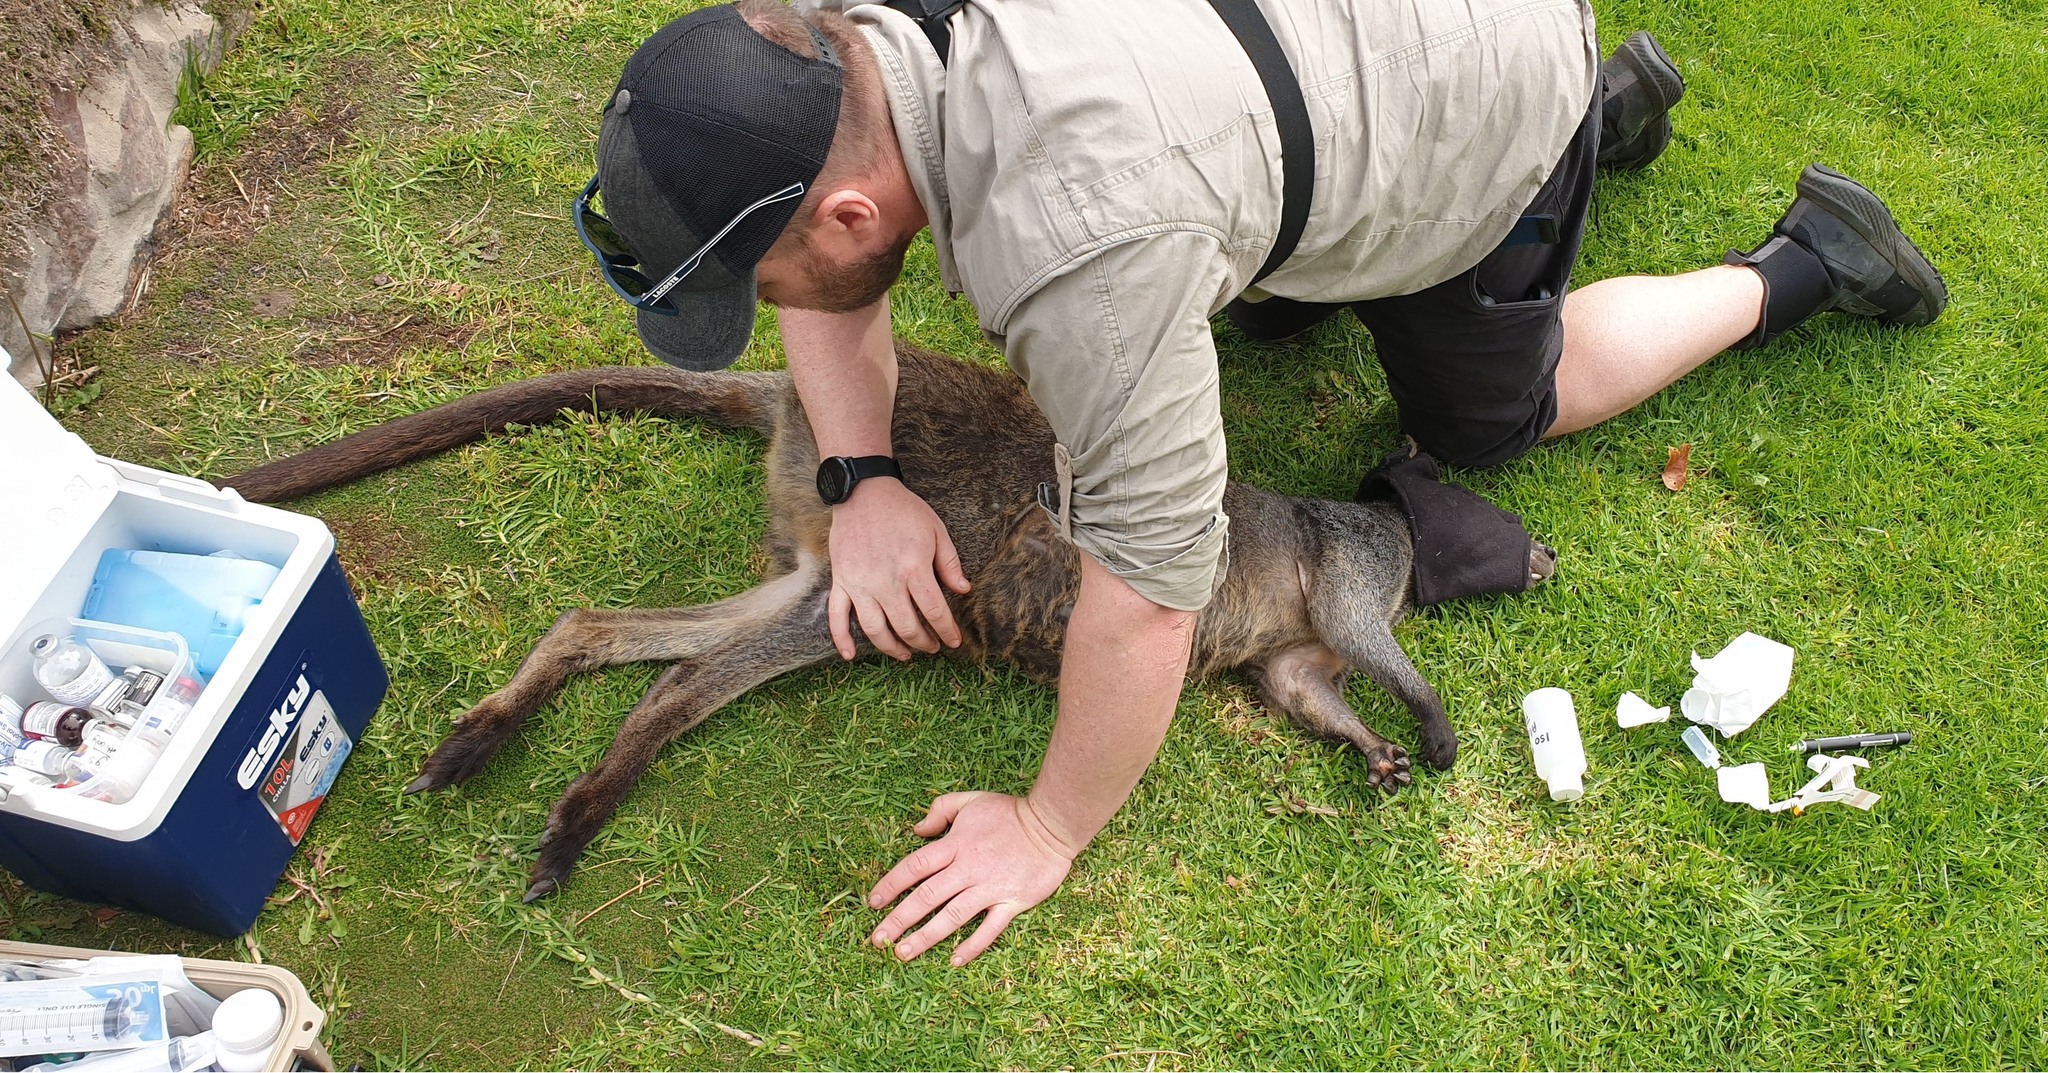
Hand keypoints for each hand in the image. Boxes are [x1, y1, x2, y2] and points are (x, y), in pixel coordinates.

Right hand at [828, 478, 970, 659]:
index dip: (947, 631)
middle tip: (932, 647)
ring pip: (875, 630)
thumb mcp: (937, 531)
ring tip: (905, 654)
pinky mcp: (841, 581)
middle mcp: (886, 581)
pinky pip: (836, 616)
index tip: (954, 641)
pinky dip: (841, 639)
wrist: (863, 492)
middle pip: (907, 626)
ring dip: (892, 648)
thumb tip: (964, 590)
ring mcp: (860, 584)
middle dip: (924, 643)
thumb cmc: (903, 510)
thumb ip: (950, 564)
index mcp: (913, 568)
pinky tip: (849, 656)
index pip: (935, 611)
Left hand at [868, 792, 1077, 965]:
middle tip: (877, 940)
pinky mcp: (1012, 902)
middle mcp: (968, 869)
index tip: (873, 904)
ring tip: (903, 954)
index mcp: (955, 845)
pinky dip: (971, 946)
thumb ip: (940, 810)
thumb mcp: (971, 800)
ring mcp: (990, 888)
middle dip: (899, 919)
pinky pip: (989, 929)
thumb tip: (916, 829)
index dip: (890, 885)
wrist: (1053, 824)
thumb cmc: (1010, 813)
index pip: (914, 867)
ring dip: (925, 937)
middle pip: (926, 897)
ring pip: (952, 916)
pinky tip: (953, 960)